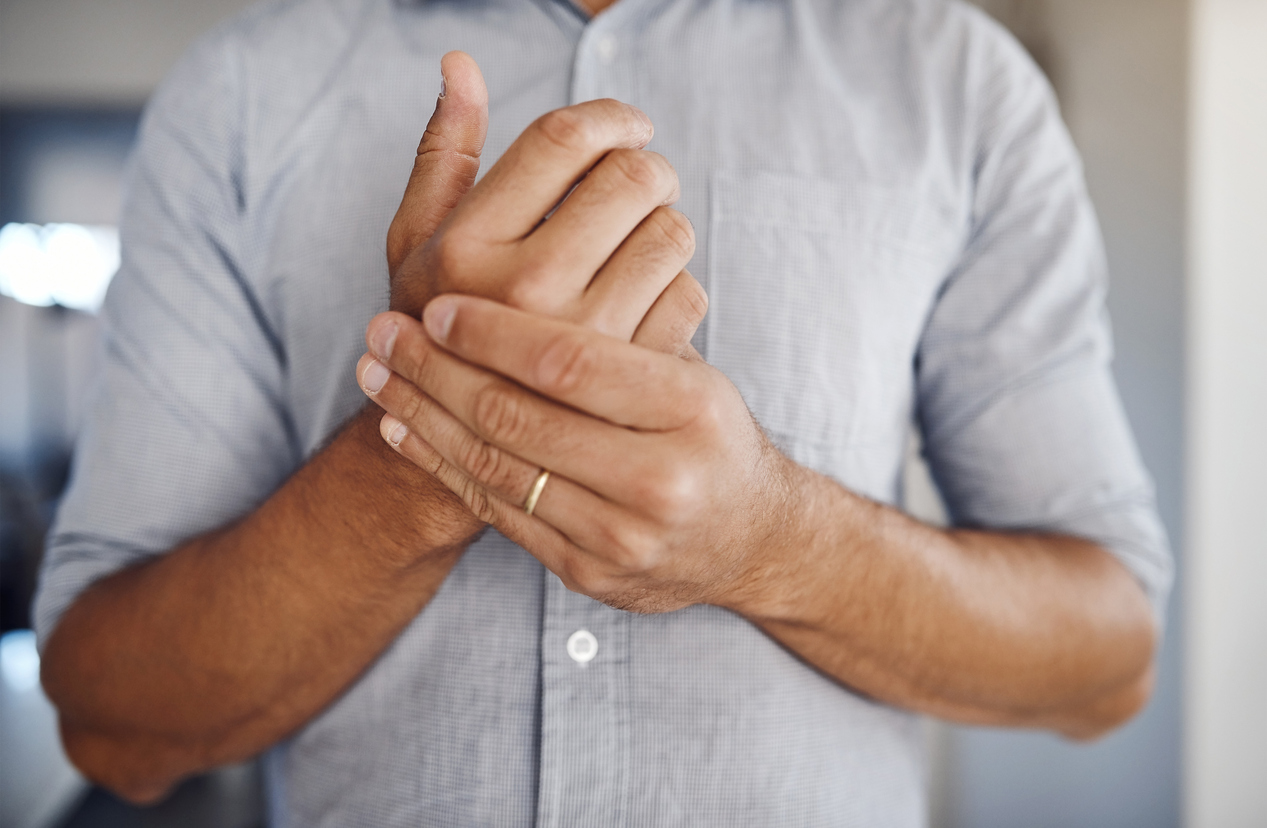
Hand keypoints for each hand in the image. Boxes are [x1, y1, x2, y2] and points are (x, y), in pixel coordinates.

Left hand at [358, 293, 798, 613]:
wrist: (752, 539)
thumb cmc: (711, 433)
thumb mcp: (691, 371)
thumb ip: (625, 326)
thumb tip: (543, 243)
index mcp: (691, 409)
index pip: (569, 362)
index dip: (491, 332)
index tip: (436, 305)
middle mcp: (660, 478)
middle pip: (518, 416)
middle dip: (436, 369)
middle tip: (382, 332)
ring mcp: (623, 535)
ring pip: (496, 467)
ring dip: (424, 414)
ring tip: (377, 373)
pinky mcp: (588, 571)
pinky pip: (498, 512)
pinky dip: (442, 466)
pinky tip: (404, 428)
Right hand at [382, 52, 704, 352]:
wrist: (471, 445)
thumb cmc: (441, 326)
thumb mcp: (419, 242)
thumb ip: (443, 153)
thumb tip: (460, 63)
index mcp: (468, 247)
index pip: (564, 138)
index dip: (611, 115)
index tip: (631, 124)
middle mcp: (524, 292)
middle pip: (631, 177)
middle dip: (648, 166)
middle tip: (645, 181)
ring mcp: (583, 339)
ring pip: (671, 232)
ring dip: (666, 224)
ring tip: (639, 242)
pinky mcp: (630, 378)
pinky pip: (688, 292)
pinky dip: (676, 285)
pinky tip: (645, 300)